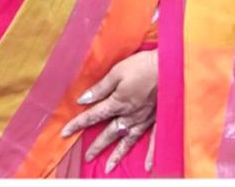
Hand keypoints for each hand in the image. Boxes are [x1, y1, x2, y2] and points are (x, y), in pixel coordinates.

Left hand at [60, 50, 157, 173]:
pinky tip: (149, 166)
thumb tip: (83, 100)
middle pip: (110, 133)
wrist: (169, 66)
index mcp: (118, 103)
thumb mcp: (117, 72)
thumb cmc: (142, 66)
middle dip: (97, 145)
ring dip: (118, 154)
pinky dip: (151, 154)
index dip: (78, 123)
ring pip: (128, 140)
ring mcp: (144, 119)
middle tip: (88, 157)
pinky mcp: (157, 119)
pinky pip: (153, 140)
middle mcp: (129, 115)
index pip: (94, 115)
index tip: (65, 132)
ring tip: (109, 167)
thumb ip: (101, 87)